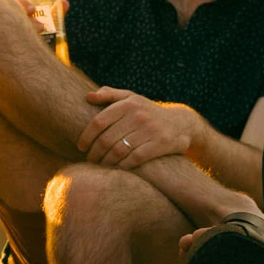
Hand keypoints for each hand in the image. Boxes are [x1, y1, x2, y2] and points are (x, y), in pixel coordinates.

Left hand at [78, 87, 200, 167]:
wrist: (182, 123)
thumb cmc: (148, 111)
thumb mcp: (131, 98)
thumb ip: (110, 95)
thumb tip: (88, 96)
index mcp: (128, 104)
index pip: (99, 122)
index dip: (86, 136)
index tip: (81, 146)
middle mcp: (138, 116)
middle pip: (107, 139)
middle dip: (95, 152)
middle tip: (90, 159)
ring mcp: (149, 130)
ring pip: (118, 150)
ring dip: (106, 161)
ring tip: (100, 165)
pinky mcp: (159, 144)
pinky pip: (134, 159)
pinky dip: (121, 166)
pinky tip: (116, 168)